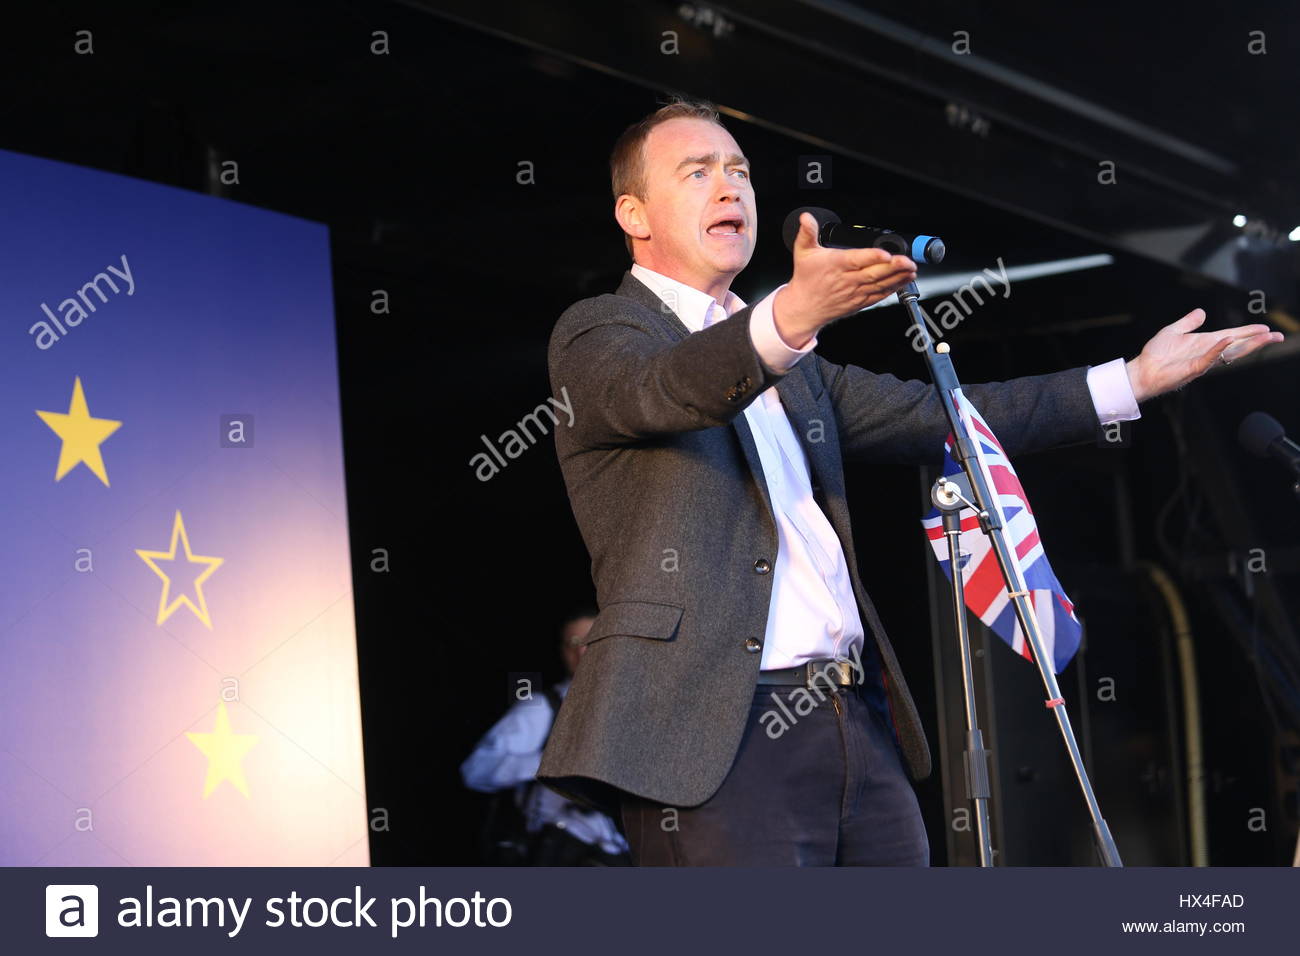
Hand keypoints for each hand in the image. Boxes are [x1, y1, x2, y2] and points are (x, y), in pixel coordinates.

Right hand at [773, 212, 916, 347]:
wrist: (804, 308)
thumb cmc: (806, 280)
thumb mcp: (802, 253)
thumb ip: (807, 233)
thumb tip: (806, 218)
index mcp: (835, 266)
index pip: (856, 260)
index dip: (872, 257)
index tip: (885, 254)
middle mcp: (847, 280)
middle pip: (873, 273)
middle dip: (893, 267)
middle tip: (908, 261)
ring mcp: (855, 292)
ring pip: (880, 285)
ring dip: (897, 277)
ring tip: (911, 269)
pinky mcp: (860, 302)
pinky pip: (879, 296)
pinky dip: (892, 289)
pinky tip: (903, 281)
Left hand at [1125, 308, 1283, 401]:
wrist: (1141, 371)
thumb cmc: (1156, 354)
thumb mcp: (1174, 331)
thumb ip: (1188, 322)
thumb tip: (1201, 311)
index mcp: (1205, 343)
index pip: (1233, 336)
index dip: (1249, 332)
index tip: (1266, 328)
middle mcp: (1208, 352)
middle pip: (1239, 346)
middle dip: (1258, 341)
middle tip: (1278, 336)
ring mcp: (1202, 361)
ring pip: (1230, 353)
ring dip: (1247, 344)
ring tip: (1264, 337)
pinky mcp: (1193, 369)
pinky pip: (1209, 358)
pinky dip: (1218, 349)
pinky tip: (1228, 340)